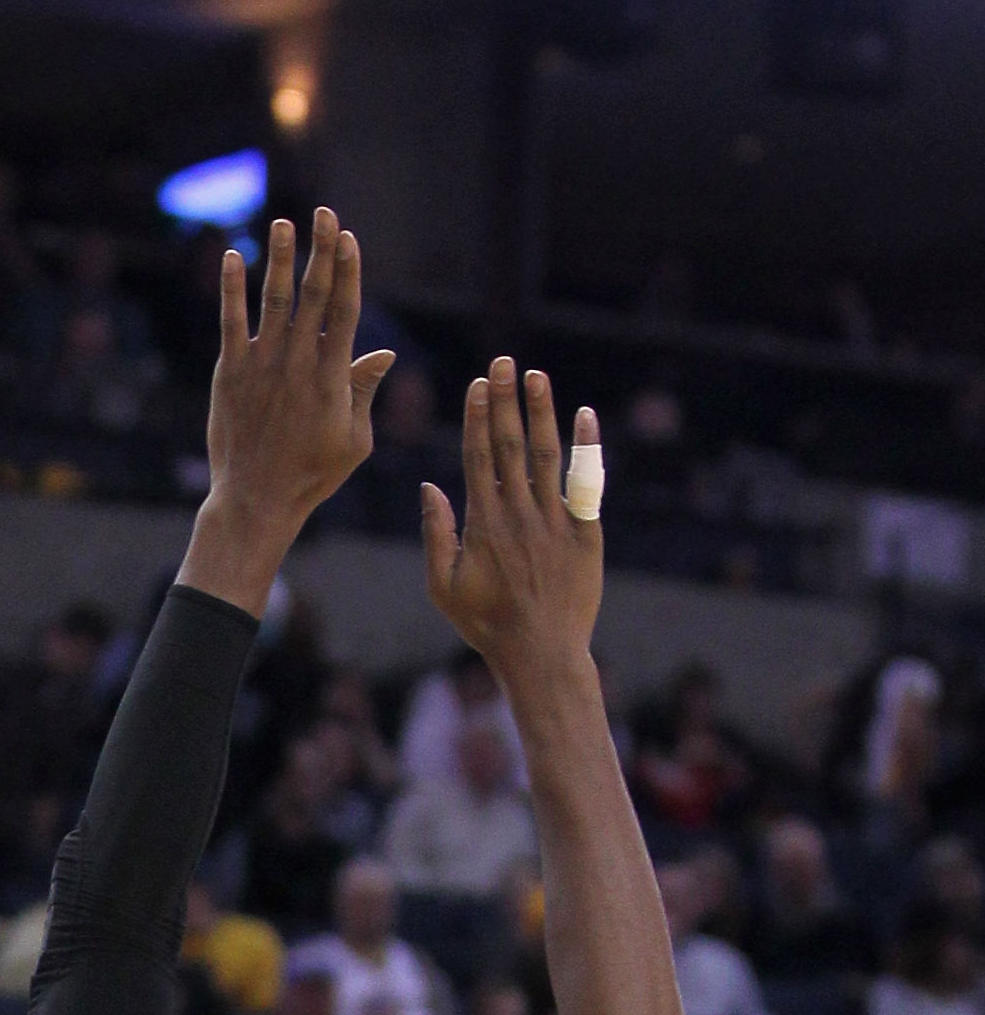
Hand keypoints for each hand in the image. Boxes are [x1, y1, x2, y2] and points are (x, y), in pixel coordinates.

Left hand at [184, 211, 395, 609]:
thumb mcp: (353, 439)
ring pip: (274, 300)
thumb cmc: (310, 475)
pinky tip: (232, 256)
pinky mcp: (230, 374)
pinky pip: (231, 322)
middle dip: (321, 250)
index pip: (344, 311)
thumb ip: (364, 390)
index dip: (348, 270)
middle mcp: (297, 363)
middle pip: (313, 295)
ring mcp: (261, 366)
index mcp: (332, 377)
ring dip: (280, 258)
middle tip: (325, 212)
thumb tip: (385, 353)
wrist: (255, 501)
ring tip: (284, 222)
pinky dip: (232, 289)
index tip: (350, 237)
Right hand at [422, 361, 604, 682]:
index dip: (477, 417)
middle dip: (505, 400)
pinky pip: (585, 480)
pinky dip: (585, 446)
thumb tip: (429, 487)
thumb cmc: (487, 625)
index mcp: (483, 523)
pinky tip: (584, 415)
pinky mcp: (584, 530)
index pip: (477, 456)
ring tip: (536, 376)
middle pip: (510, 444)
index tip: (478, 384)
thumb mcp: (445, 587)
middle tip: (503, 362)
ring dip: (541, 411)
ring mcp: (553, 518)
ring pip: (546, 452)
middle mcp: (518, 512)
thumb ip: (436, 535)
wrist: (541, 652)